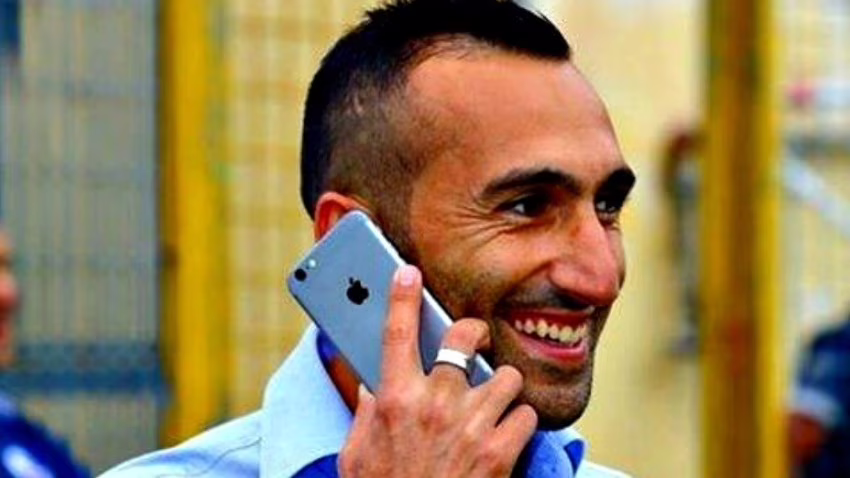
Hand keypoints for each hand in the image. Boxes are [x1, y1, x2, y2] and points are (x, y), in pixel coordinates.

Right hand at [338, 265, 537, 477]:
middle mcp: (435, 404)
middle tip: (473, 341)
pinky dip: (519, 424)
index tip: (408, 273)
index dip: (402, 296)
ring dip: (501, 388)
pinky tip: (505, 437)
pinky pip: (526, 416)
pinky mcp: (502, 451)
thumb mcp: (358, 455)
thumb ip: (366, 414)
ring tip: (491, 405)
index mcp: (394, 400)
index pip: (397, 333)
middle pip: (464, 337)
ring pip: (505, 376)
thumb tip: (374, 386)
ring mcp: (472, 425)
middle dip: (473, 332)